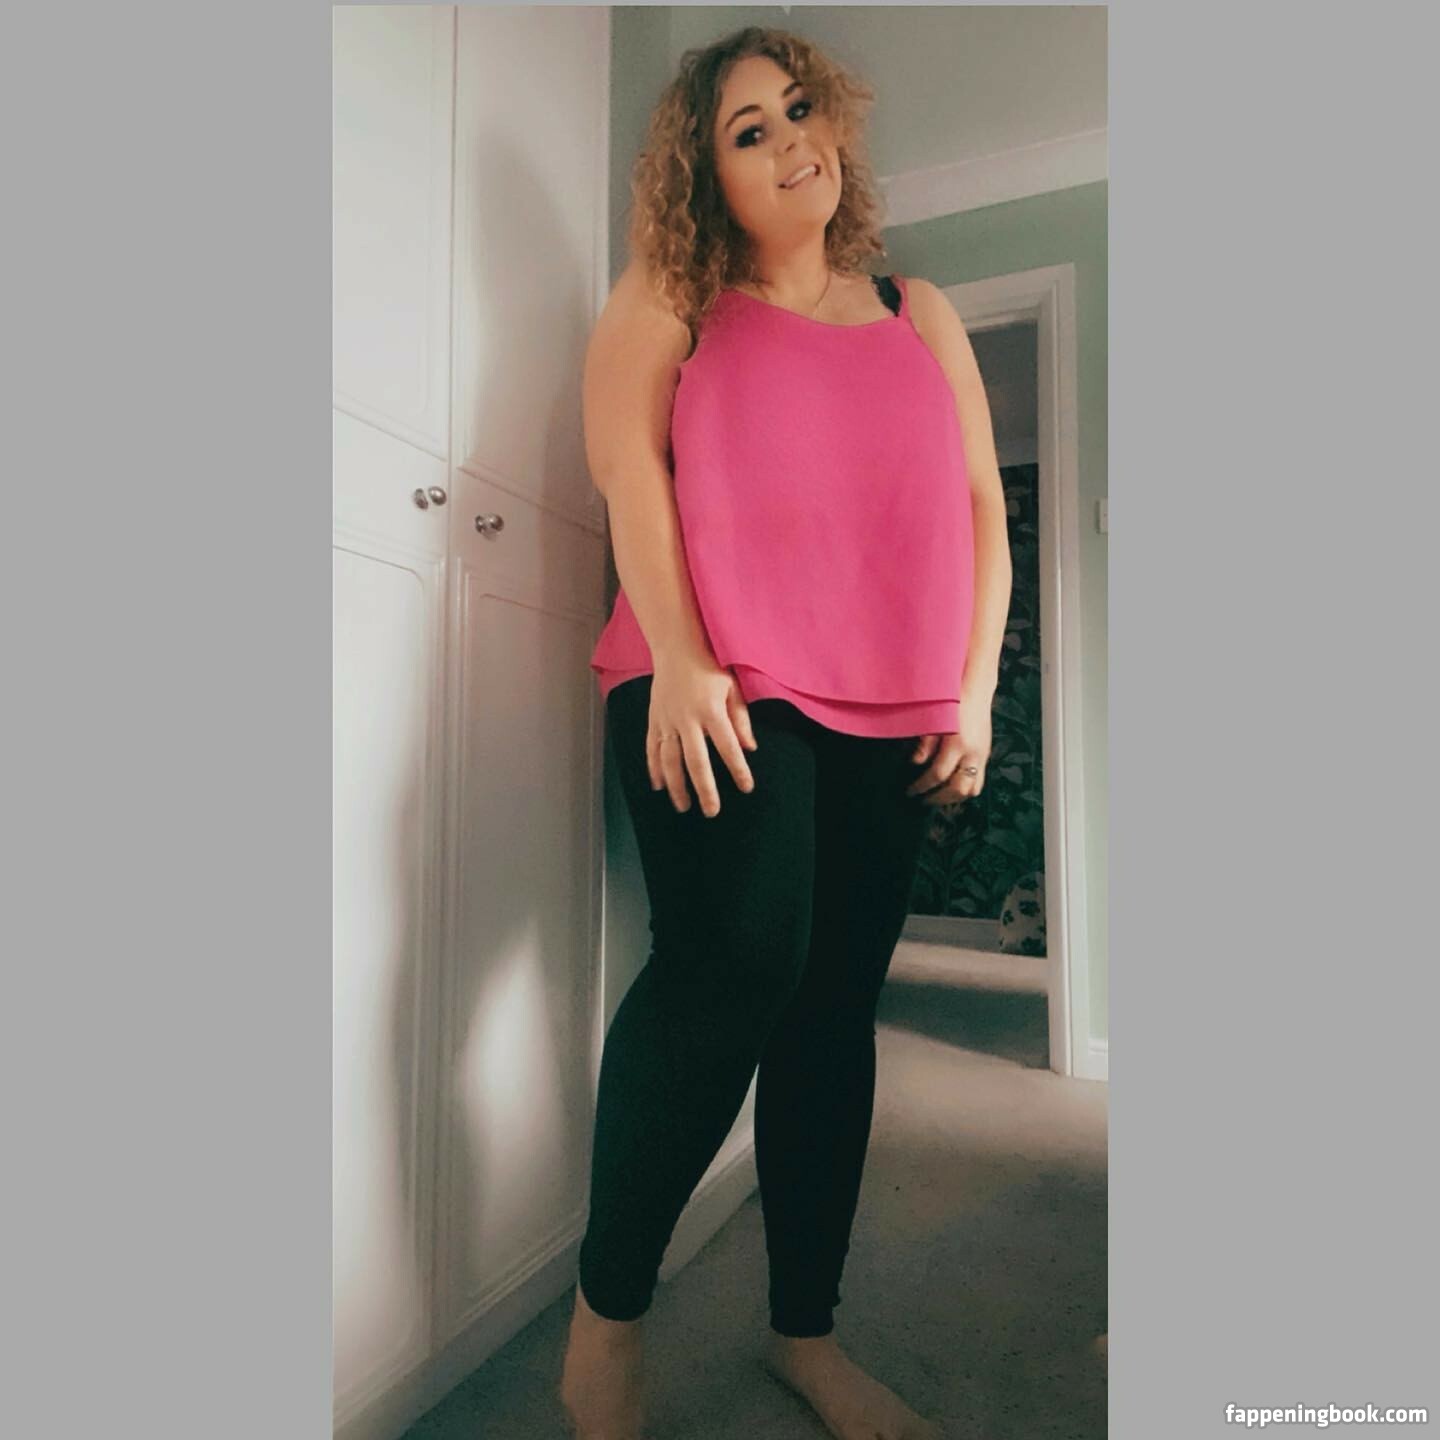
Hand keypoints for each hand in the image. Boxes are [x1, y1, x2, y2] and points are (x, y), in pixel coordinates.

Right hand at [647, 654, 758, 817]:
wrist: (676, 648)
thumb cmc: (710, 667)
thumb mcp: (732, 688)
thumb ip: (740, 719)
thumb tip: (750, 748)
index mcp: (711, 710)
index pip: (728, 747)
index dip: (738, 769)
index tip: (746, 788)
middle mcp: (687, 719)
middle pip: (696, 761)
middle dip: (704, 789)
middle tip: (712, 811)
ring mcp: (667, 721)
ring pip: (669, 760)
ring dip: (676, 786)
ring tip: (683, 806)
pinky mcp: (654, 720)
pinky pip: (652, 748)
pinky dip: (654, 769)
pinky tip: (659, 786)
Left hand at [904, 688, 992, 804]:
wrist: (976, 690)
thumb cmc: (952, 701)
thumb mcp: (934, 720)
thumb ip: (925, 744)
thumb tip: (915, 763)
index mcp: (957, 744)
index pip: (938, 775)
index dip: (922, 786)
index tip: (910, 791)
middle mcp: (973, 753)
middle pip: (958, 788)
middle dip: (939, 798)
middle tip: (923, 800)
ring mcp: (982, 755)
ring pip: (973, 789)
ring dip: (954, 797)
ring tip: (938, 797)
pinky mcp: (986, 755)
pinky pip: (979, 780)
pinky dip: (965, 788)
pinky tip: (951, 787)